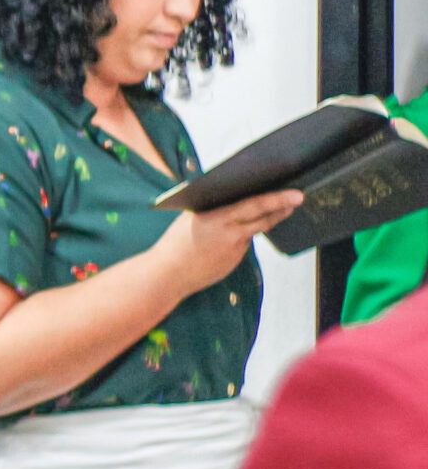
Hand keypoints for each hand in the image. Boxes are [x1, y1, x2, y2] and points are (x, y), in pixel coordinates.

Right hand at [152, 191, 302, 294]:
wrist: (168, 274)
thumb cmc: (175, 243)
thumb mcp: (191, 217)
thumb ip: (213, 209)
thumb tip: (231, 198)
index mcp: (219, 218)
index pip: (254, 205)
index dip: (277, 199)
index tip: (295, 194)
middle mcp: (230, 233)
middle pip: (264, 218)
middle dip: (283, 207)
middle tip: (299, 198)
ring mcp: (235, 249)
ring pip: (256, 230)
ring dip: (269, 220)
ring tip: (281, 210)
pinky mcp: (235, 261)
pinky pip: (243, 244)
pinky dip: (243, 237)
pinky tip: (235, 235)